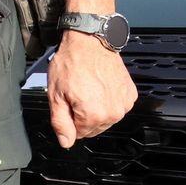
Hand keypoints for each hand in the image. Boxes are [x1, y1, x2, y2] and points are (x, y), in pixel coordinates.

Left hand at [46, 31, 137, 147]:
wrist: (90, 42)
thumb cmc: (71, 63)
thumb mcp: (55, 95)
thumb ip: (60, 123)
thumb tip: (65, 142)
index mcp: (93, 116)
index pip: (78, 134)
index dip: (69, 119)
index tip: (66, 103)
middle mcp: (113, 113)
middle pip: (93, 128)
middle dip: (81, 115)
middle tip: (75, 94)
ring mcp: (124, 104)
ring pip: (106, 119)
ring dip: (96, 109)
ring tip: (87, 88)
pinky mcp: (130, 94)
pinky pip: (117, 107)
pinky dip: (108, 100)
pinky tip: (100, 87)